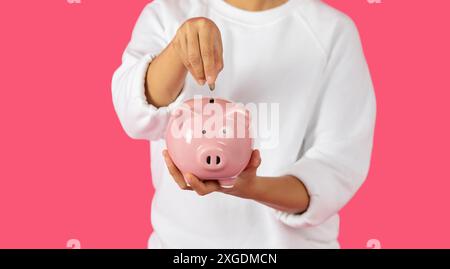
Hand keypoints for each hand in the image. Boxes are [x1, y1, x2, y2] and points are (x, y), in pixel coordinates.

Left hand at [163, 149, 309, 212]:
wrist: (243, 184)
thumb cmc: (245, 177)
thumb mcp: (252, 170)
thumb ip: (254, 162)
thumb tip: (255, 152)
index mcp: (216, 186)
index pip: (203, 189)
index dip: (195, 184)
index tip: (189, 175)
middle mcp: (206, 183)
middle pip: (185, 184)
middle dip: (174, 172)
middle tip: (168, 157)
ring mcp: (200, 179)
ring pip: (181, 177)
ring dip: (172, 166)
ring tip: (166, 152)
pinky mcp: (198, 172)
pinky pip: (184, 168)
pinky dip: (177, 161)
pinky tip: (174, 147)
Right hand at [171, 17, 223, 86]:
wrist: (196, 29)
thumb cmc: (210, 38)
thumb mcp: (217, 46)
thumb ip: (217, 61)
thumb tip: (212, 78)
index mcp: (205, 26)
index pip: (207, 51)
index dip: (209, 68)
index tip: (211, 80)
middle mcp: (192, 27)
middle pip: (194, 56)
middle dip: (200, 72)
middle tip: (204, 82)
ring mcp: (182, 33)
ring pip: (188, 58)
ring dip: (195, 72)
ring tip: (201, 79)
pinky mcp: (176, 40)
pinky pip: (183, 58)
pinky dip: (190, 68)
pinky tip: (196, 72)